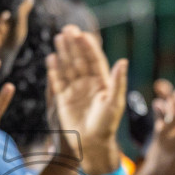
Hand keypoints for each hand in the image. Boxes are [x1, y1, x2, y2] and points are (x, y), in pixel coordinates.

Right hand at [48, 26, 127, 174]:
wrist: (92, 145)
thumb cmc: (107, 125)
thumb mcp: (115, 103)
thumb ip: (118, 82)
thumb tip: (123, 61)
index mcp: (103, 82)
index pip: (94, 59)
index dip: (89, 47)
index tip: (83, 34)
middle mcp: (88, 84)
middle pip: (80, 59)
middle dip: (74, 45)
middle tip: (68, 29)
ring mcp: (75, 90)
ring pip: (68, 67)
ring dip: (64, 53)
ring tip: (58, 38)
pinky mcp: (63, 99)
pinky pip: (58, 81)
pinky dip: (54, 70)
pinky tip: (51, 58)